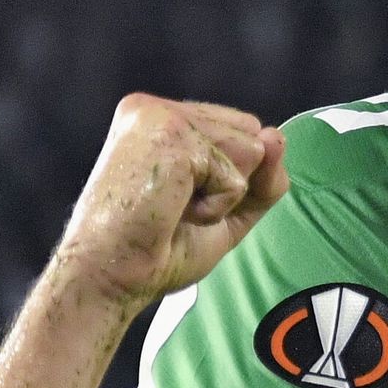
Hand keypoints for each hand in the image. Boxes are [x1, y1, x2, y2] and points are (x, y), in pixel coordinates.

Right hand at [53, 94, 287, 306]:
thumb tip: (276, 136)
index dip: (232, 179)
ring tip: (172, 207)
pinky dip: (215, 208)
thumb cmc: (158, 250)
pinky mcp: (172, 136)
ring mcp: (161, 116)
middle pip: (253, 136)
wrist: (111, 278)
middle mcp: (156, 108)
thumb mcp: (230, 210)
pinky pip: (237, 177)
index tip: (178, 202)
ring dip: (223, 197)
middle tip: (175, 207)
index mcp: (159, 118)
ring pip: (252, 151)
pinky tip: (172, 210)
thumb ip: (264, 176)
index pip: (243, 131)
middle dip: (232, 184)